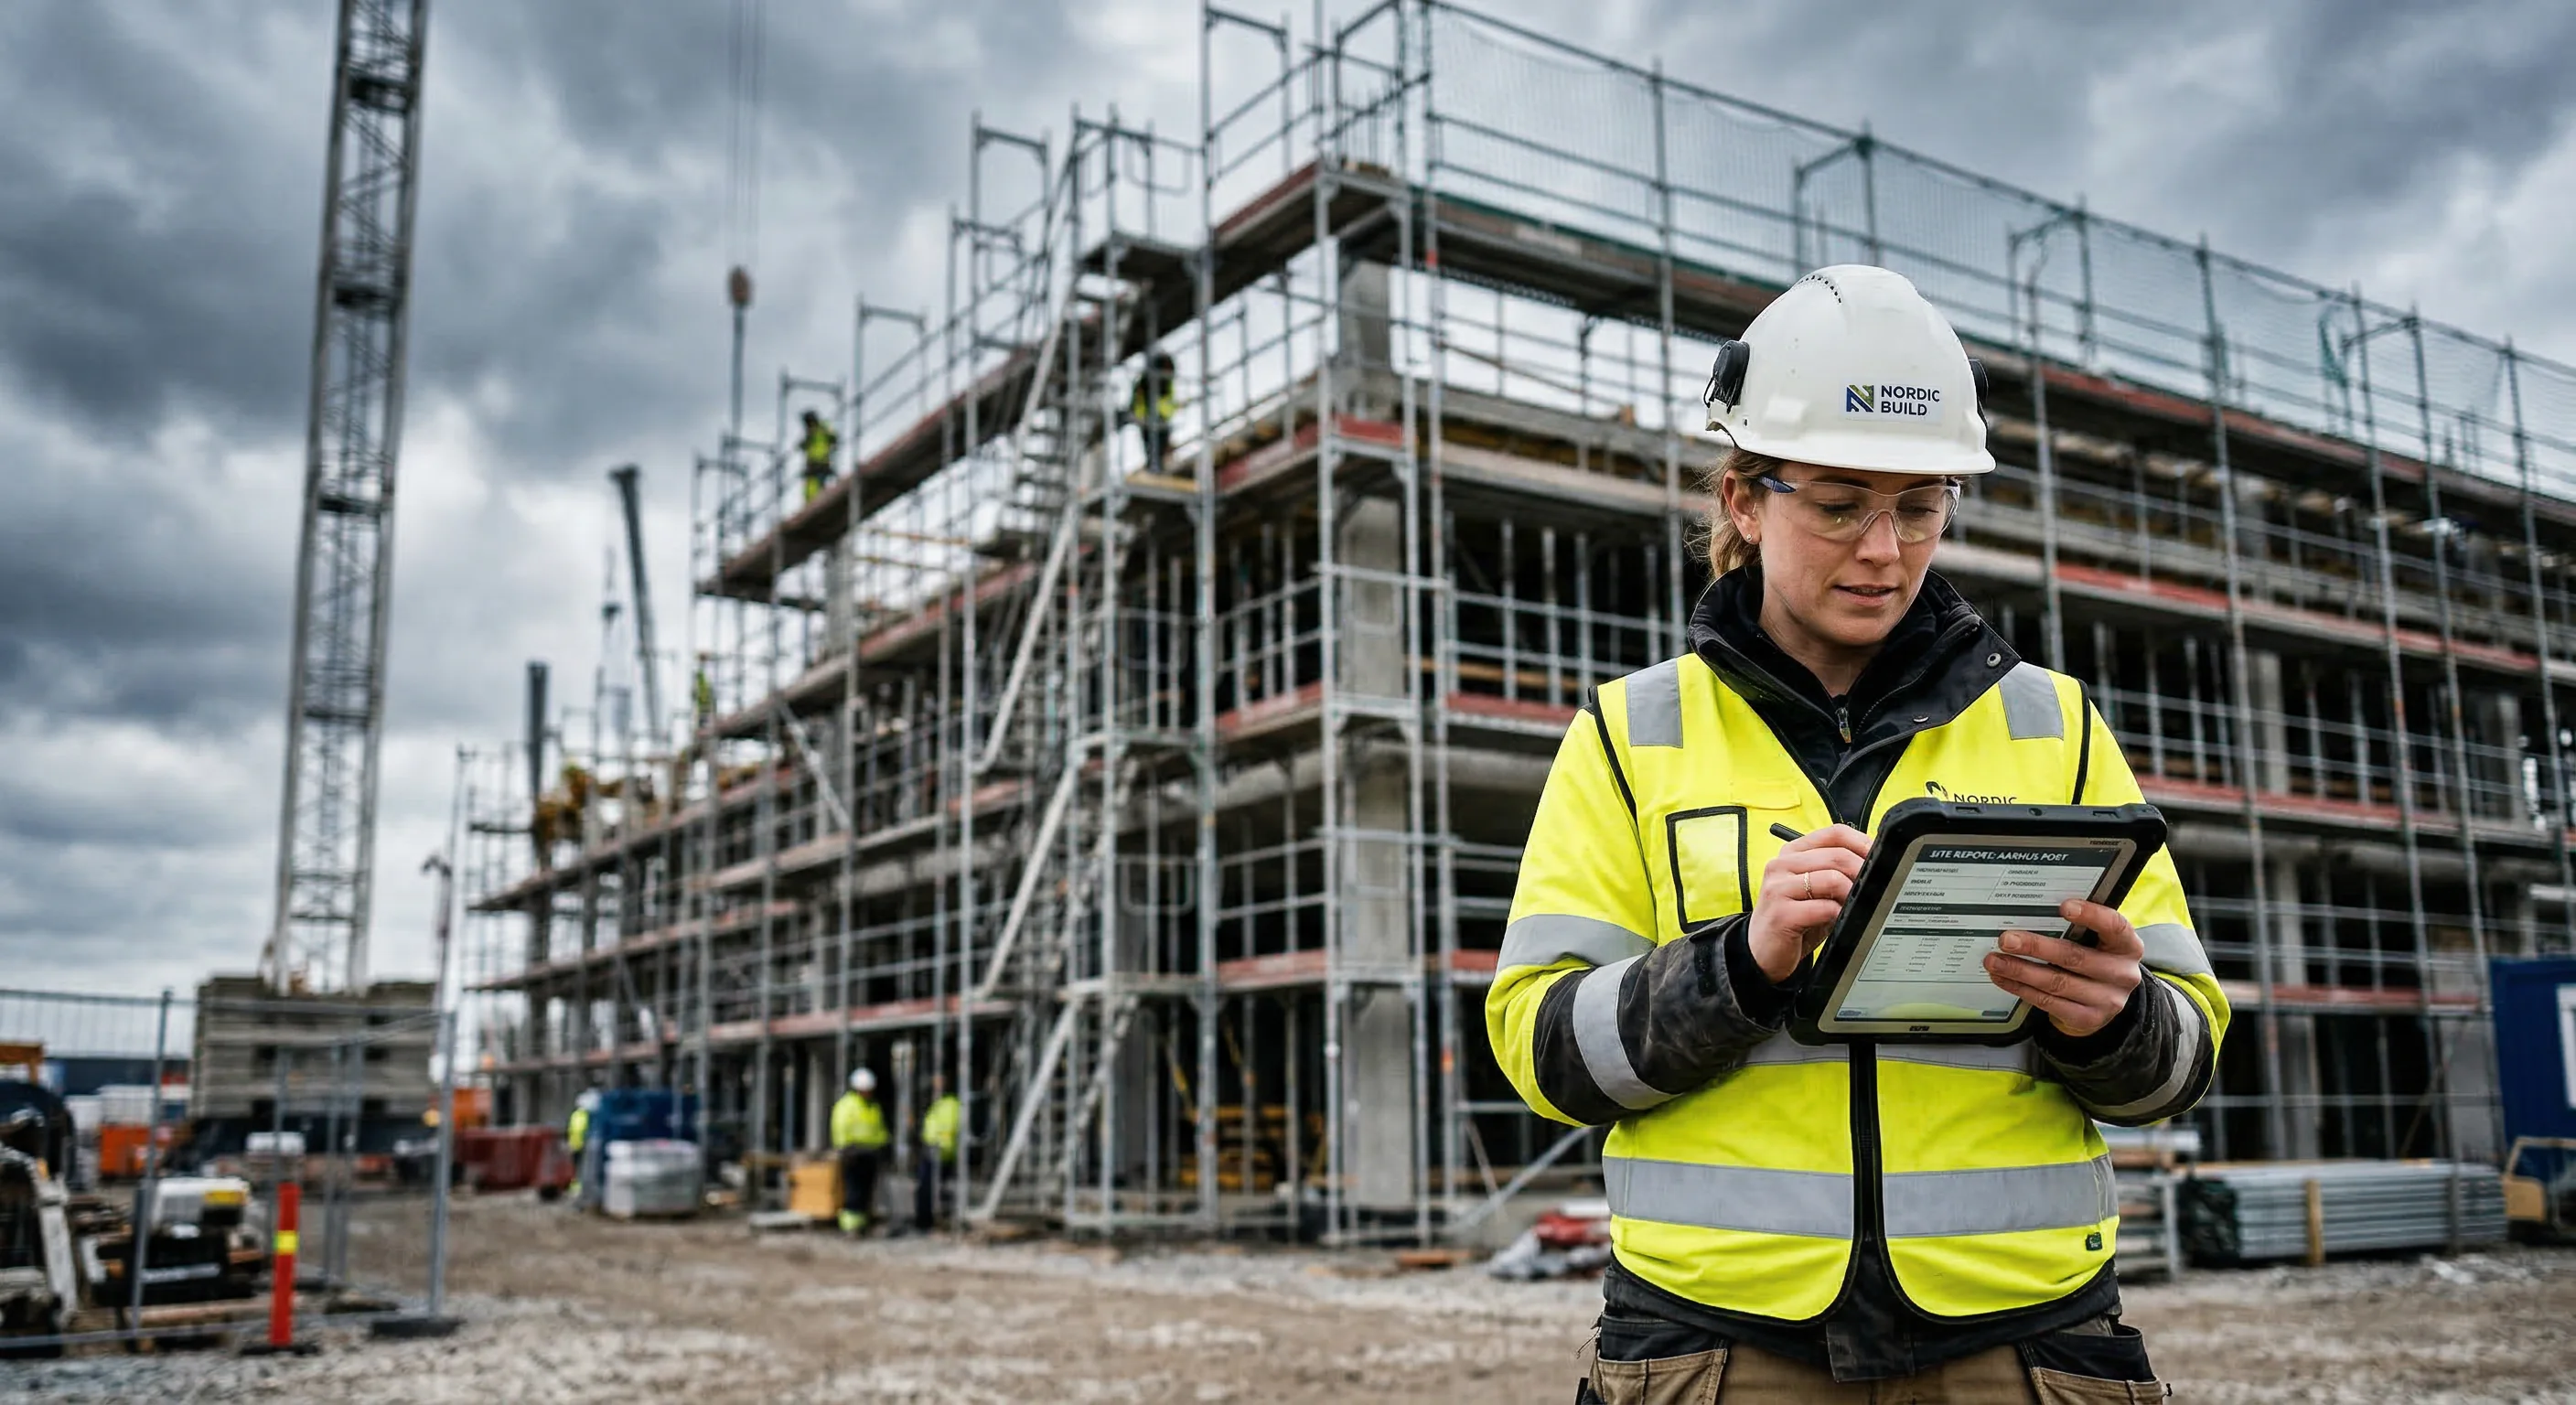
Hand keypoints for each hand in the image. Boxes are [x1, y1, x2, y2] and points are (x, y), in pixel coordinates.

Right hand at [1748, 825, 1869, 983]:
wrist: (1762, 953)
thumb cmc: (1795, 920)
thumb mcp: (1817, 890)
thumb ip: (1837, 873)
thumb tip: (1875, 863)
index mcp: (1792, 853)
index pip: (1835, 834)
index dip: (1863, 844)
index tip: (1879, 860)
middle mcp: (1781, 865)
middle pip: (1838, 855)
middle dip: (1863, 873)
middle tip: (1874, 890)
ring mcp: (1778, 888)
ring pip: (1833, 879)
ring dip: (1851, 895)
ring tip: (1851, 908)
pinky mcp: (1781, 913)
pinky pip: (1825, 908)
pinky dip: (1839, 915)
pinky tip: (1836, 922)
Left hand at [1983, 899, 2145, 1037]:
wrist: (2105, 1000)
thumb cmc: (2096, 958)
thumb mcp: (2097, 941)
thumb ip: (2077, 928)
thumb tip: (2032, 912)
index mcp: (2127, 946)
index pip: (2115, 926)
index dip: (2091, 916)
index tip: (2064, 907)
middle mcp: (2122, 974)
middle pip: (2074, 957)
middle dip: (2035, 947)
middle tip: (2007, 939)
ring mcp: (2107, 1000)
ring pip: (2056, 982)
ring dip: (2020, 970)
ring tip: (1995, 961)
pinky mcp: (2088, 1018)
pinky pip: (2048, 1002)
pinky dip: (2021, 989)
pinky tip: (2004, 978)